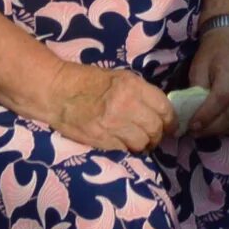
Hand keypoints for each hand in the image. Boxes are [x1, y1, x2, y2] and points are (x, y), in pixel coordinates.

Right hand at [38, 60, 172, 151]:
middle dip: (158, 135)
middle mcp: (127, 105)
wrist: (57, 92)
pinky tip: (124, 143)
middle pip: (155, 128)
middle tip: (155, 136)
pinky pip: (124, 149)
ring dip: (144, 144)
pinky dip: (127, 148)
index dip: (170, 120)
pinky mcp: (101, 140)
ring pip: (142, 142)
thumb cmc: (88, 81)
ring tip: (140, 142)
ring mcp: (113, 125)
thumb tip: (157, 111)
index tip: (170, 125)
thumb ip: (140, 93)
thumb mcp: (120, 78)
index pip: (164, 108)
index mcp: (133, 86)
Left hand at [177, 27, 228, 140]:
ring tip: (205, 132)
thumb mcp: (198, 67)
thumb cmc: (212, 56)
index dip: (207, 115)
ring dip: (222, 130)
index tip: (192, 126)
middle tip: (195, 133)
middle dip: (213, 127)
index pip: (222, 97)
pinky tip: (220, 127)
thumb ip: (196, 90)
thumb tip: (190, 114)